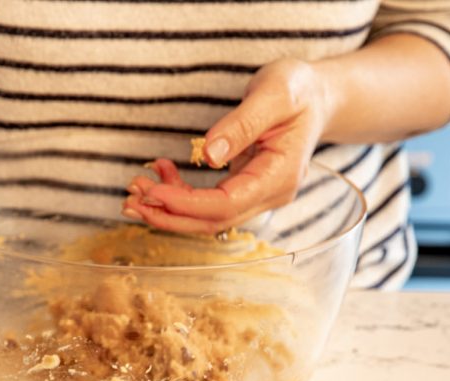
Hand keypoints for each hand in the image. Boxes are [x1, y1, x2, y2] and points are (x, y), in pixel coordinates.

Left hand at [123, 58, 331, 234]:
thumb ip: (242, 124)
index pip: (228, 204)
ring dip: (170, 208)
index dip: (187, 203)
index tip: (153, 191)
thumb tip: (208, 153)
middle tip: (131, 199)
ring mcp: (257, 195)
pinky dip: (180, 195)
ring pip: (208, 217)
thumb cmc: (300, 91)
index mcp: (280, 177)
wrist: (318, 98)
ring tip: (136, 189)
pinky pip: (209, 203)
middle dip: (170, 214)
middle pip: (214, 221)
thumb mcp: (275, 94)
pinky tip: (161, 173)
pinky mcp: (244, 189)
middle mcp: (270, 194)